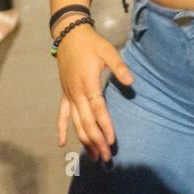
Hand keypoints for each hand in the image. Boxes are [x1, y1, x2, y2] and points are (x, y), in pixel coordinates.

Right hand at [55, 25, 133, 161]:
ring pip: (76, 123)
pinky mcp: (65, 94)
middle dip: (96, 141)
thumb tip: (131, 82)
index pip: (98, 109)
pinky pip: (62, 115)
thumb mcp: (108, 50)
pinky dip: (62, 129)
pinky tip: (62, 144)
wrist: (69, 35)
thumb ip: (119, 66)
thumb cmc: (91, 43)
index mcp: (88, 83)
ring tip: (93, 156)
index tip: (111, 140)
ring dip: (84, 140)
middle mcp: (76, 93)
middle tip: (106, 157)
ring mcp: (69, 95)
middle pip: (86, 122)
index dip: (105, 125)